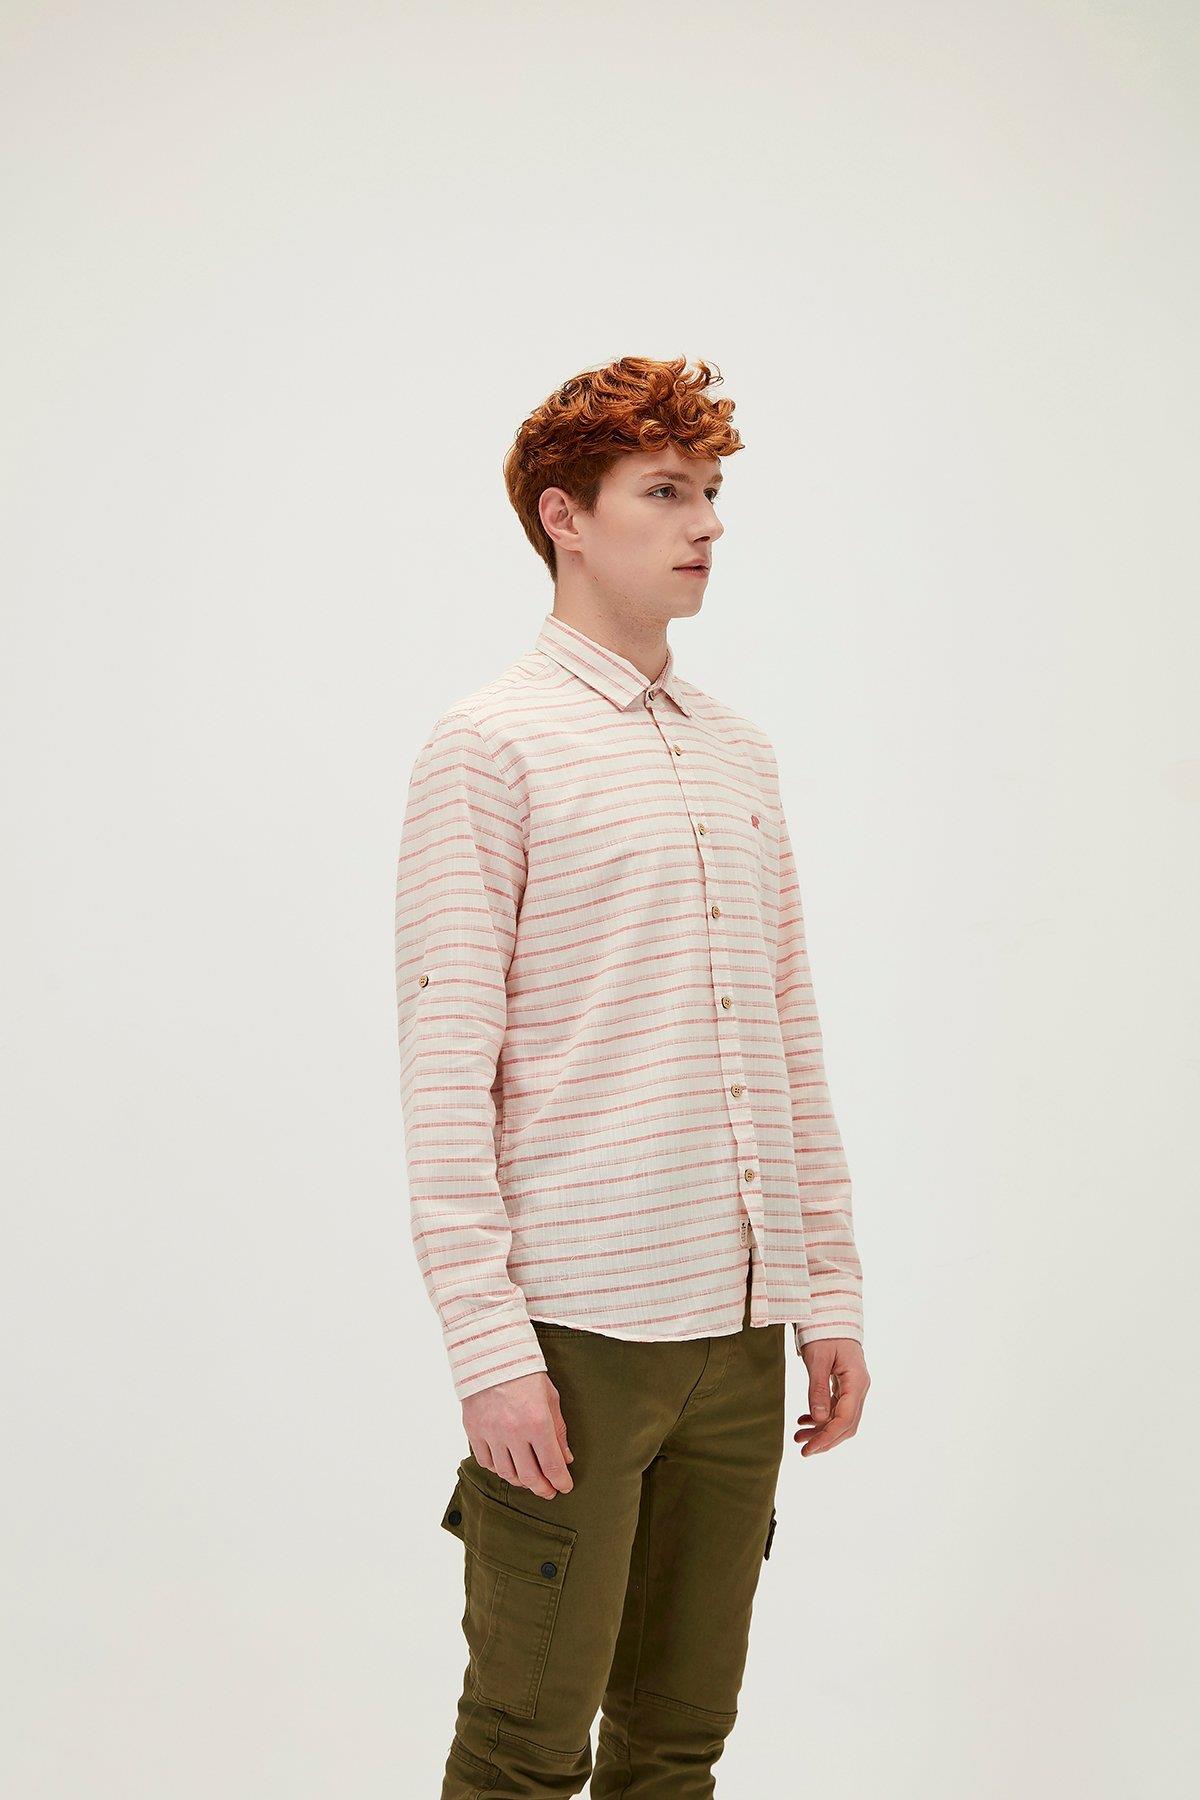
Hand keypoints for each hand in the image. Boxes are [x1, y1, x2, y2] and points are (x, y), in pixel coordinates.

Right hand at [462, 1370, 575, 1497]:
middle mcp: (514, 1432)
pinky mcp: (474, 1430)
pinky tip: (506, 1464)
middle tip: (548, 1491)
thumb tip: (566, 1458)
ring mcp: (491, 1433)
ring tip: (529, 1478)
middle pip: (529, 1476)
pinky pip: (486, 1461)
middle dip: (542, 1488)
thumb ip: (558, 1430)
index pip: (552, 1465)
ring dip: (520, 1480)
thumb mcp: (550, 1398)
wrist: (491, 1354)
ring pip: (506, 1473)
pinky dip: (498, 1468)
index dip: (561, 1481)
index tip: (565, 1487)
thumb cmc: (526, 1373)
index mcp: (538, 1422)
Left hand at [795, 1339, 868, 1455]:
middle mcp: (859, 1388)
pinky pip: (836, 1409)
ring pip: (841, 1419)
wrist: (831, 1314)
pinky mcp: (845, 1386)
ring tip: (798, 1438)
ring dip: (821, 1431)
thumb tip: (819, 1419)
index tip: (809, 1449)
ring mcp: (854, 1388)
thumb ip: (818, 1388)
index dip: (827, 1437)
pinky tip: (804, 1422)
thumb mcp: (818, 1358)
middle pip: (847, 1424)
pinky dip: (821, 1418)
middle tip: (803, 1450)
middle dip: (825, 1440)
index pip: (845, 1418)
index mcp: (857, 1381)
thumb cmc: (824, 1332)